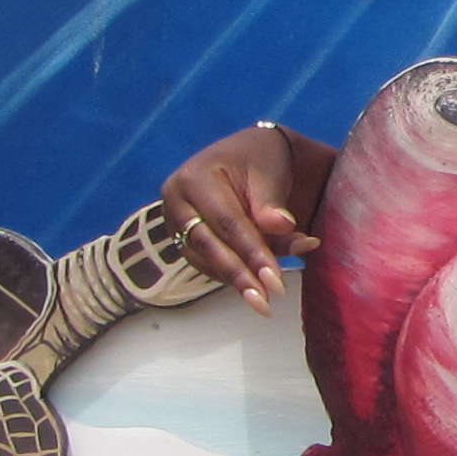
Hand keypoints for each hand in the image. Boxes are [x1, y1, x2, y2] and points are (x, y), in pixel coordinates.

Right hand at [164, 122, 315, 311]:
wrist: (247, 155)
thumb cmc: (260, 160)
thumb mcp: (269, 172)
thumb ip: (271, 202)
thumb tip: (282, 225)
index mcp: (195, 176)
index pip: (226, 221)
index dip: (251, 251)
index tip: (274, 279)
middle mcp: (176, 199)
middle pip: (208, 244)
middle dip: (239, 274)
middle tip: (264, 300)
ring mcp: (174, 221)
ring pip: (204, 258)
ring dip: (235, 280)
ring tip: (262, 300)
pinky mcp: (181, 237)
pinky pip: (204, 262)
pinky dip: (229, 275)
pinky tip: (253, 287)